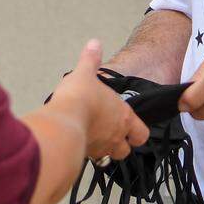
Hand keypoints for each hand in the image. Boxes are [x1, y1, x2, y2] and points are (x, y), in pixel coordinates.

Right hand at [49, 39, 148, 160]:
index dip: (137, 132)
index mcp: (123, 116)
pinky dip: (84, 153)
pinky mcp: (82, 157)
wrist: (62, 124)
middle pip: (126, 150)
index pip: (141, 133)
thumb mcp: (84, 73)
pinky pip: (88, 160)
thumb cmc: (79, 99)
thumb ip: (90, 59)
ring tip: (91, 137)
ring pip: (108, 157)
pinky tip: (76, 142)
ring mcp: (100, 149)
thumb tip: (94, 44)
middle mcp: (115, 136)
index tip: (129, 126)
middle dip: (121, 144)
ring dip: (103, 150)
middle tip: (109, 133)